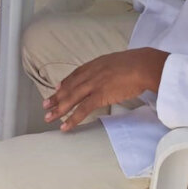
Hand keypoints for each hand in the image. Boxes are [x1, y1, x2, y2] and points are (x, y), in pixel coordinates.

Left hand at [43, 48, 169, 130]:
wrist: (142, 65)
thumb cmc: (136, 64)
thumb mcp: (117, 62)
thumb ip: (109, 69)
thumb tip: (109, 75)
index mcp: (95, 64)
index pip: (76, 74)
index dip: (65, 82)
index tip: (56, 88)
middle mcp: (91, 73)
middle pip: (69, 87)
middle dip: (56, 97)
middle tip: (45, 106)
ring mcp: (94, 84)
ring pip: (71, 98)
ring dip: (58, 109)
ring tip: (48, 118)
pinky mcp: (100, 95)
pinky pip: (82, 109)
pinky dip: (72, 118)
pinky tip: (65, 126)